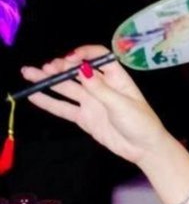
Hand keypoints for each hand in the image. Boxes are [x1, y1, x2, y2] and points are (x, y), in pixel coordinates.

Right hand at [21, 44, 169, 164]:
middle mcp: (102, 87)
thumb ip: (100, 89)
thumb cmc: (140, 122)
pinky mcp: (85, 117)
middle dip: (61, 67)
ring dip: (49, 81)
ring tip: (29, 73)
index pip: (99, 58)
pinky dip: (49, 102)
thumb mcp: (121, 104)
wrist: (143, 148)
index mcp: (116, 78)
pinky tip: (34, 95)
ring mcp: (92, 102)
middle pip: (78, 72)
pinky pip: (64, 108)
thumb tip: (82, 70)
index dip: (84, 55)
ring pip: (66, 88)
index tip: (71, 59)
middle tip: (46, 68)